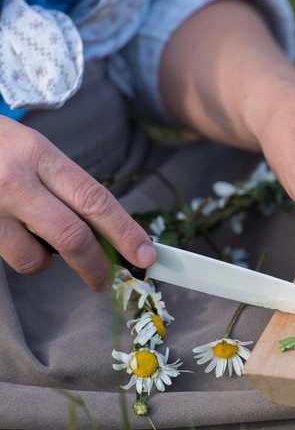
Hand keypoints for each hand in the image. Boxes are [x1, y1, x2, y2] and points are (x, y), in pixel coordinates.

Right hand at [0, 117, 155, 290]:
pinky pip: (5, 258)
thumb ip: (63, 186)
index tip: (146, 256)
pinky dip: (16, 254)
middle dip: (96, 266)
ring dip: (45, 260)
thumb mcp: (29, 149)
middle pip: (72, 237)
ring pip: (34, 258)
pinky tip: (5, 231)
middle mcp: (14, 180)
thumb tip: (105, 232)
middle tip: (104, 280)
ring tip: (33, 237)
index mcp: (39, 155)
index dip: (126, 233)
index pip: (95, 200)